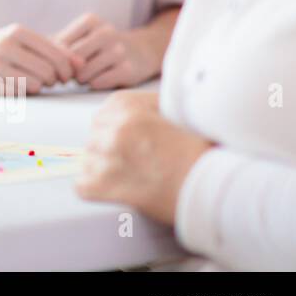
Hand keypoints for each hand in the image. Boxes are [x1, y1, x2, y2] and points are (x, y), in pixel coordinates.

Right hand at [0, 23, 81, 92]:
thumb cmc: (1, 51)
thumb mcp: (23, 42)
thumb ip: (54, 50)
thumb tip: (81, 65)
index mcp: (16, 31)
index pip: (58, 55)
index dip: (67, 70)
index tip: (65, 76)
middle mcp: (3, 45)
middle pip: (49, 72)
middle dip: (52, 80)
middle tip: (46, 81)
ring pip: (36, 85)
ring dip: (38, 88)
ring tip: (29, 82)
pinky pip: (18, 94)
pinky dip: (21, 94)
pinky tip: (13, 87)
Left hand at [55, 12, 159, 88]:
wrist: (141, 51)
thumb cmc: (100, 46)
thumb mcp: (81, 36)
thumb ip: (55, 42)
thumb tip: (31, 52)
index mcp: (90, 21)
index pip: (59, 45)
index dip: (54, 59)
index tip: (57, 65)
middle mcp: (106, 32)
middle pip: (70, 60)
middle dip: (66, 71)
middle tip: (69, 75)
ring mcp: (119, 50)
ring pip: (83, 73)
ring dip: (80, 79)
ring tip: (84, 76)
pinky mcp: (129, 69)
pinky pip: (98, 83)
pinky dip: (94, 84)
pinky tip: (98, 80)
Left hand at [76, 90, 212, 223]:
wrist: (212, 185)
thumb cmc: (201, 151)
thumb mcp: (175, 113)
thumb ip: (149, 107)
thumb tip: (140, 110)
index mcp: (126, 105)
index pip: (104, 115)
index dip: (117, 129)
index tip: (130, 139)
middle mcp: (113, 128)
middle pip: (95, 137)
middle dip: (110, 148)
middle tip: (134, 160)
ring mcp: (106, 156)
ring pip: (89, 160)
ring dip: (104, 168)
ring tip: (132, 176)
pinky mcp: (104, 185)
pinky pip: (83, 185)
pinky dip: (96, 189)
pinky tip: (118, 189)